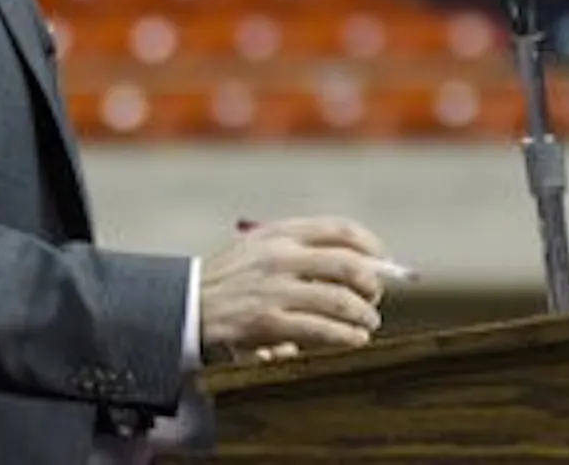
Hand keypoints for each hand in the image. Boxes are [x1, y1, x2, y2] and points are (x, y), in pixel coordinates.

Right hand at [199, 216, 388, 364]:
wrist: (185, 305)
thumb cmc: (230, 279)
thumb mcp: (260, 247)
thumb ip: (301, 250)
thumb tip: (359, 266)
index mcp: (280, 232)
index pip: (340, 229)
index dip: (371, 246)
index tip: (382, 261)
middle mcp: (280, 256)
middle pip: (348, 264)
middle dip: (372, 283)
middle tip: (376, 297)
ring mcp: (275, 289)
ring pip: (340, 300)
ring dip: (363, 314)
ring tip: (368, 322)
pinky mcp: (268, 321)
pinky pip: (321, 329)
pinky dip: (346, 335)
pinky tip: (355, 339)